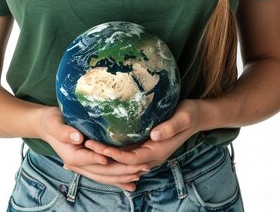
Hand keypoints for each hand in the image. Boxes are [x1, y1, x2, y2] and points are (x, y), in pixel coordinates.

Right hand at [41, 107, 147, 190]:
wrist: (47, 126)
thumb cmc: (52, 122)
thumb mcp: (54, 123)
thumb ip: (64, 132)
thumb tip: (78, 138)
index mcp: (72, 156)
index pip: (91, 160)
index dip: (106, 159)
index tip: (123, 158)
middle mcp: (79, 165)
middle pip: (102, 172)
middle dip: (122, 170)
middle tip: (142, 165)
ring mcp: (85, 166)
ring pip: (106, 176)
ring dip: (124, 176)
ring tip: (142, 172)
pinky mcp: (89, 163)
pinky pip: (105, 175)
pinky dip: (118, 179)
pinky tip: (131, 183)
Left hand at [84, 99, 201, 169]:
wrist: (198, 116)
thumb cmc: (190, 114)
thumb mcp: (182, 118)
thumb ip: (169, 128)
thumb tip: (154, 135)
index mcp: (157, 151)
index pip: (129, 158)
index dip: (111, 154)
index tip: (94, 145)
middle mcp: (150, 156)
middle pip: (122, 163)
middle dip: (102, 157)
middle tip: (81, 147)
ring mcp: (148, 151)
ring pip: (123, 160)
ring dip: (105, 156)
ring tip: (85, 146)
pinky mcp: (146, 144)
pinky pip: (126, 152)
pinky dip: (112, 150)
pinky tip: (100, 142)